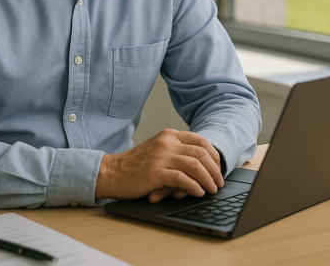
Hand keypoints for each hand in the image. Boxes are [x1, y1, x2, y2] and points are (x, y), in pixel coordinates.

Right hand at [95, 129, 223, 202]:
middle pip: (201, 153)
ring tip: (212, 189)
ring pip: (195, 165)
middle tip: (218, 182)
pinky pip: (182, 179)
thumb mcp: (157, 150)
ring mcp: (161, 156)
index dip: (214, 155)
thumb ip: (176, 152)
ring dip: (207, 179)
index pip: (201, 140)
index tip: (218, 168)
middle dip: (214, 170)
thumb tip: (202, 166)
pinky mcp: (155, 172)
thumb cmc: (135, 165)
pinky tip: (198, 192)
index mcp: (169, 135)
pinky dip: (194, 186)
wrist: (111, 172)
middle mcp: (167, 143)